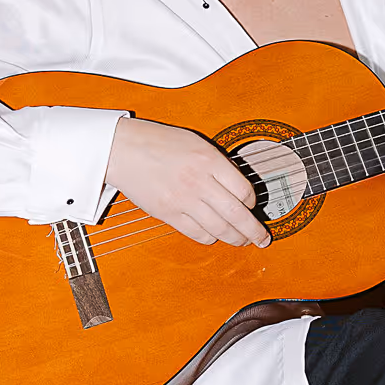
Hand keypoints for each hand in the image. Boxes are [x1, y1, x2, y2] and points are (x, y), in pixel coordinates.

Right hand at [105, 117, 269, 247]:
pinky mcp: (168, 214)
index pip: (244, 190)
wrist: (122, 150)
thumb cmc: (157, 142)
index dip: (253, 203)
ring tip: (242, 242)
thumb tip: (237, 188)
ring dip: (235, 239)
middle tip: (263, 239)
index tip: (252, 206)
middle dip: (254, 231)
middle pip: (237, 215)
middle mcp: (199, 182)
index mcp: (209, 160)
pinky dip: (210, 238)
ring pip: (220, 229)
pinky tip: (214, 236)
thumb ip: (217, 164)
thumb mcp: (195, 143)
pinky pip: (197, 233)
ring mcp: (183, 200)